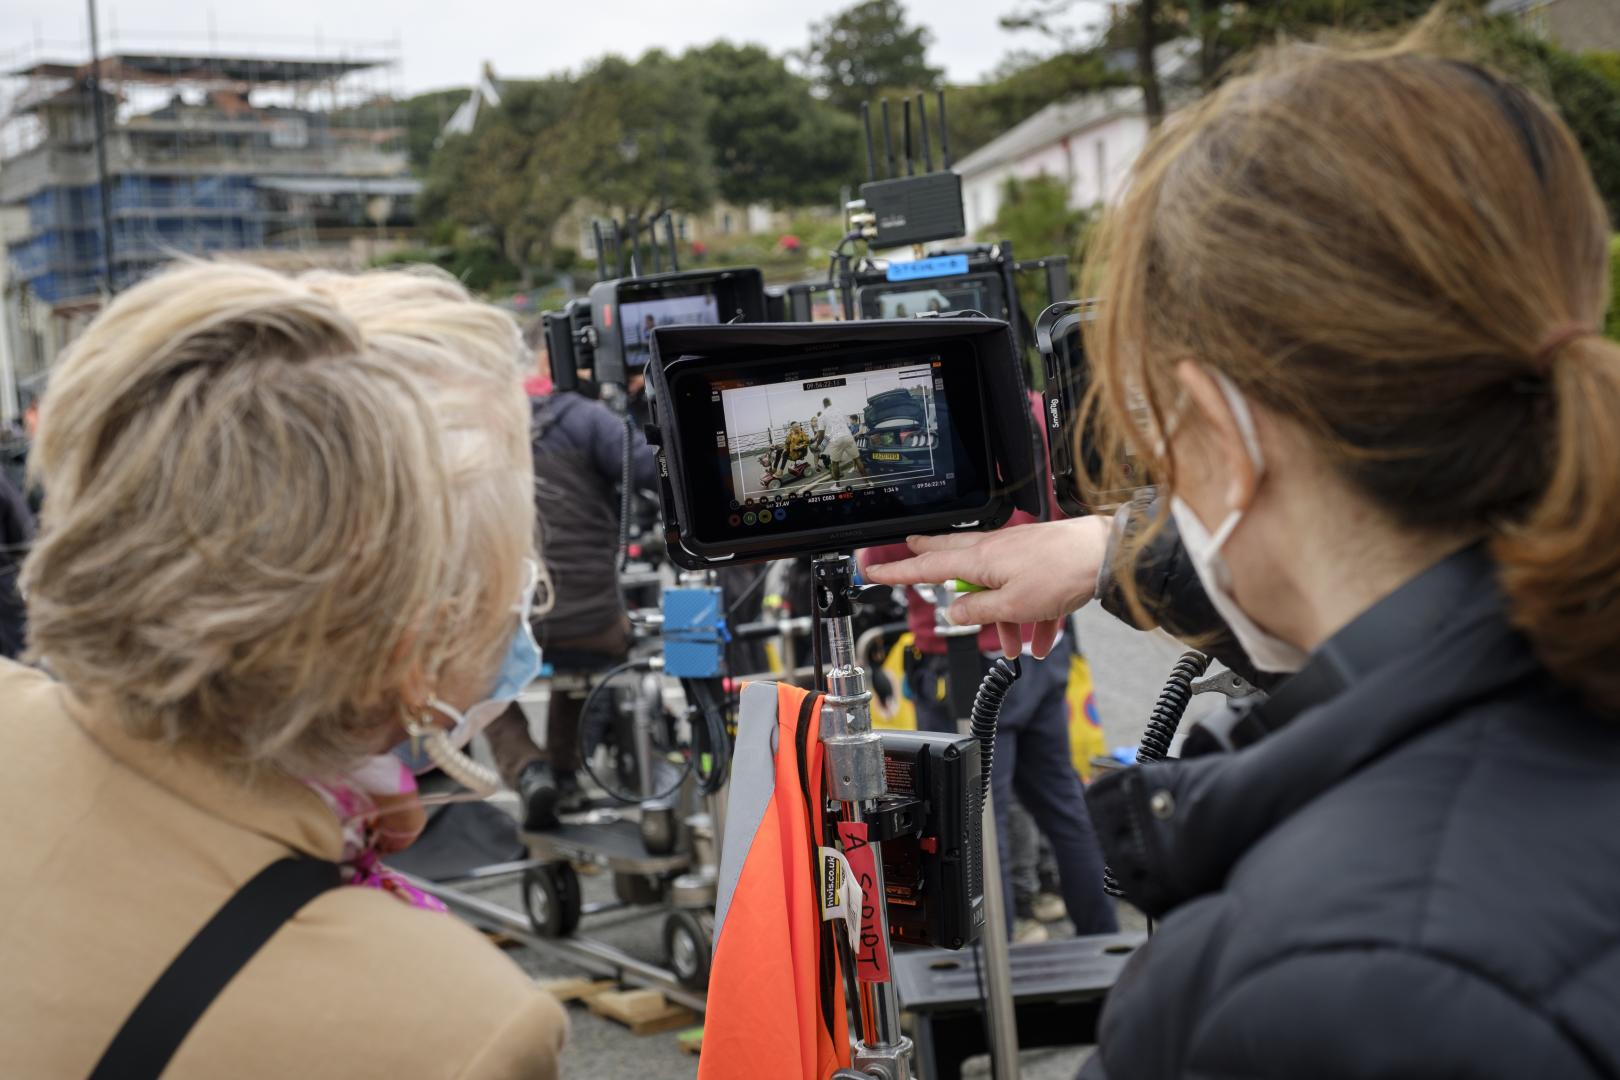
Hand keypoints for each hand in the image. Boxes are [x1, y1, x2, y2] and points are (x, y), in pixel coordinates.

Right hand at [864, 517, 1109, 658]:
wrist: (1103, 556)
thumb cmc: (1060, 573)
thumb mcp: (1011, 605)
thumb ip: (977, 610)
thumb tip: (954, 611)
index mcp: (979, 560)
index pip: (926, 565)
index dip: (897, 571)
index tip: (873, 570)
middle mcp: (993, 550)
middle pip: (951, 556)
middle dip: (929, 558)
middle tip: (908, 550)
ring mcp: (1016, 552)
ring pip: (993, 584)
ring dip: (1000, 617)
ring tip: (1012, 644)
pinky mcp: (1037, 559)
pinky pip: (1023, 590)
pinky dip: (1029, 615)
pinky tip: (1042, 640)